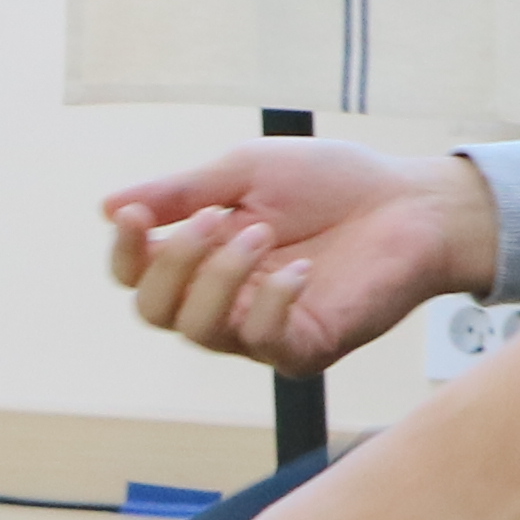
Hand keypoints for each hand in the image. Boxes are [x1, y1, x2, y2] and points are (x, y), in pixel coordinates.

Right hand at [99, 141, 498, 377]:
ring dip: (220, 276)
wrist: (411, 202)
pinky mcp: (305, 347)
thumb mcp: (245, 172)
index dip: (126, 252)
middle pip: (155, 312)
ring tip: (261, 234)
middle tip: (215, 219)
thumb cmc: (333, 184)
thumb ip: (181, 193)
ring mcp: (262, 330)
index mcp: (204, 258)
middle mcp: (225, 301)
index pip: (138, 276)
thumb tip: (108, 206)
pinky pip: (260, 342)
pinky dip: (270, 301)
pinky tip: (300, 269)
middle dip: (173, 263)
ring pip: (200, 331)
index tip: (136, 216)